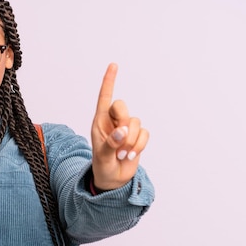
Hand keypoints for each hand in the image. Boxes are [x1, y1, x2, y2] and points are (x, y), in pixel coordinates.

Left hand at [90, 63, 148, 189]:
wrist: (113, 179)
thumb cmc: (102, 166)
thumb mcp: (102, 157)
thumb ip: (110, 144)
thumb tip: (122, 131)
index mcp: (99, 121)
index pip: (104, 97)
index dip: (109, 81)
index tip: (113, 65)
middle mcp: (113, 122)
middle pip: (123, 107)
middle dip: (122, 123)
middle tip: (118, 141)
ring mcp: (127, 129)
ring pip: (136, 122)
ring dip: (131, 142)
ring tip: (121, 154)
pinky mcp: (138, 137)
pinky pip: (145, 133)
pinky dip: (139, 146)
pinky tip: (129, 155)